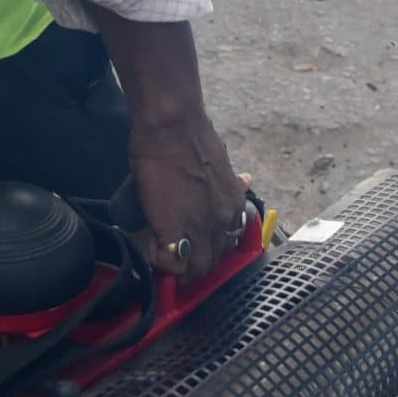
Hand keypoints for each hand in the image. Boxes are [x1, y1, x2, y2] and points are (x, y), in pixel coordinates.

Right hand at [128, 109, 247, 276]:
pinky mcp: (172, 229)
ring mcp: (198, 228)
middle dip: (195, 262)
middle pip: (213, 262)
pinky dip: (161, 261)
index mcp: (234, 206)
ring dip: (180, 266)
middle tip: (177, 253)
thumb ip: (233, 182)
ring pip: (196, 269)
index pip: (229, 245)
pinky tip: (152, 247)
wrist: (173, 127)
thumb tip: (245, 181)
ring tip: (163, 253)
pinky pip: (170, 263)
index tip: (195, 245)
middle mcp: (222, 222)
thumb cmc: (193, 137)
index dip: (210, 249)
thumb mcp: (224, 165)